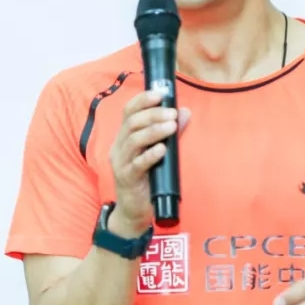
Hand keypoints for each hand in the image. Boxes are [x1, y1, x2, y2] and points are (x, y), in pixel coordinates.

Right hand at [108, 89, 190, 233]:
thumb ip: (170, 133)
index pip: (129, 112)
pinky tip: (162, 149)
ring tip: (171, 126)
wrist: (134, 211)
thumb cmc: (146, 178)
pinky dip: (150, 155)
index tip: (160, 93)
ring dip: (154, 130)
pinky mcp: (127, 178)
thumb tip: (185, 112)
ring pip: (133, 140)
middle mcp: (119, 146)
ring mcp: (121, 162)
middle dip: (153, 114)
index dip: (143, 100)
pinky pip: (137, 164)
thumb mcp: (158, 152)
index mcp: (125, 137)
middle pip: (132, 123)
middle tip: (172, 113)